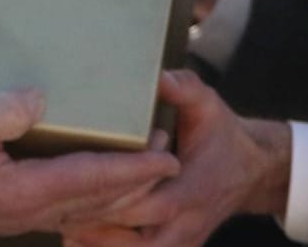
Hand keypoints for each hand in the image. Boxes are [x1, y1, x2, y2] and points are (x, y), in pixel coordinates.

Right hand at [0, 88, 181, 234]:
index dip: (134, 167)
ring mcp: (15, 217)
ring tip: (142, 170)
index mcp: (21, 190)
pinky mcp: (3, 213)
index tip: (168, 158)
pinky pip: (61, 209)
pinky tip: (91, 187)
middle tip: (170, 156)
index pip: (92, 178)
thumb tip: (42, 98)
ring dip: (115, 191)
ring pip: (81, 208)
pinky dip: (88, 197)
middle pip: (96, 200)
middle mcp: (25, 211)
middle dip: (136, 181)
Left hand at [62, 71, 291, 246]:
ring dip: (101, 245)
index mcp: (193, 189)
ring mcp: (183, 241)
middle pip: (138, 241)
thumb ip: (184, 88)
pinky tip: (78, 240)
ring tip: (63, 230)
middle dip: (97, 228)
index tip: (80, 189)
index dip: (115, 200)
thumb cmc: (222, 135)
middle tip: (56, 212)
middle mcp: (188, 222)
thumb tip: (158, 77)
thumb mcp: (208, 104)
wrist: (251, 170)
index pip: (151, 205)